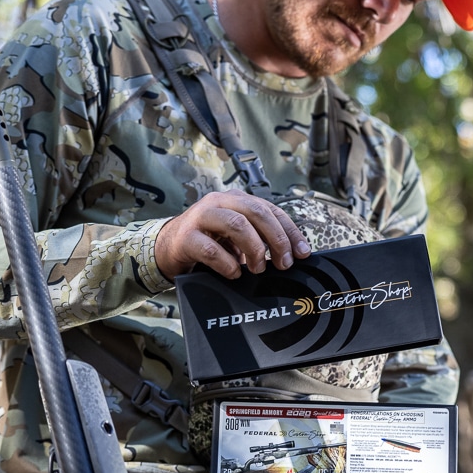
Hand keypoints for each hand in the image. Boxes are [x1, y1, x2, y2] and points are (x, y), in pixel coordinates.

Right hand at [156, 190, 309, 278]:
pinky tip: (234, 273)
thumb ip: (260, 239)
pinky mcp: (186, 236)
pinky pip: (210, 249)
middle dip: (276, 239)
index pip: (272, 210)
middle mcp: (220, 202)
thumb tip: (291, 257)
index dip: (290, 232)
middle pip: (257, 212)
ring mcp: (202, 216)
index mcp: (237, 199)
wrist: (168, 247)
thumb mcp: (238, 237)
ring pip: (236, 224)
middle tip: (284, 263)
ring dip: (254, 249)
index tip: (303, 253)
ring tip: (258, 269)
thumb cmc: (209, 241)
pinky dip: (227, 264)